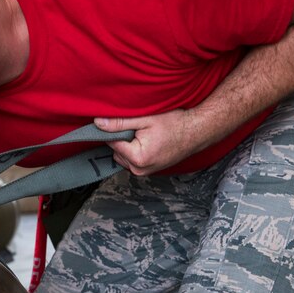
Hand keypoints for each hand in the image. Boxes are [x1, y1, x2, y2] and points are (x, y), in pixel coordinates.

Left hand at [95, 109, 209, 175]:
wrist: (196, 132)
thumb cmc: (175, 124)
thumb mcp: (145, 120)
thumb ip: (120, 123)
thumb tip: (97, 124)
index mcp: (138, 158)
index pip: (112, 144)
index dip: (114, 131)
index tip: (123, 123)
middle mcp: (140, 170)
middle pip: (116, 152)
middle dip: (123, 139)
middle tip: (140, 129)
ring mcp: (144, 172)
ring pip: (123, 156)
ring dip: (129, 145)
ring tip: (146, 135)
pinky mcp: (147, 171)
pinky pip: (132, 160)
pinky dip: (135, 150)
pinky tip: (148, 141)